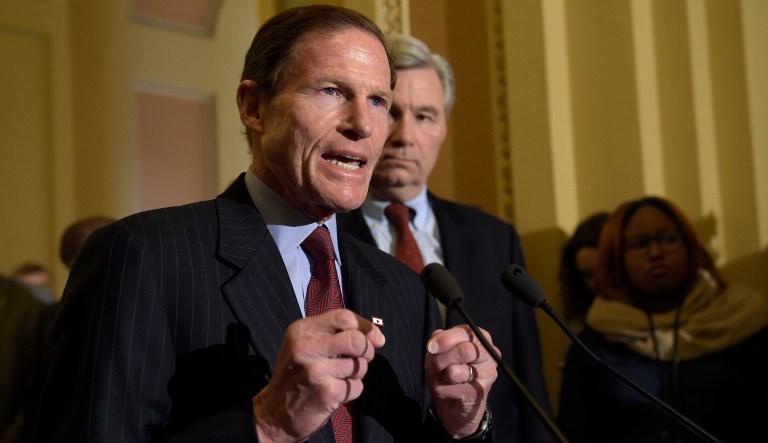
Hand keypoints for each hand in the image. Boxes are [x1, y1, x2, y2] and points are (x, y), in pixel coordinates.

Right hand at [252, 309, 385, 442]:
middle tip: (359, 359)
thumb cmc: (297, 375)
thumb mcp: (306, 344)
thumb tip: (378, 337)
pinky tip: (334, 393)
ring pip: (360, 365)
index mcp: (302, 330)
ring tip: (337, 378)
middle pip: (357, 340)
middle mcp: (306, 347)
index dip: (365, 327)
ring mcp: (316, 370)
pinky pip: (357, 386)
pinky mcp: (327, 392)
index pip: (344, 317)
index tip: (374, 338)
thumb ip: (337, 334)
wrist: (275, 413)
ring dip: (356, 374)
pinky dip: (351, 391)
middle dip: (366, 351)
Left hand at [424, 325, 497, 437]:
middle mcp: (489, 354)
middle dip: (441, 359)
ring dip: (440, 376)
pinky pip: (451, 389)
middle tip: (432, 367)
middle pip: (464, 351)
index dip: (445, 340)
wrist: (454, 404)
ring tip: (441, 378)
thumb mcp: (439, 352)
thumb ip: (438, 342)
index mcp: (480, 338)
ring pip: (455, 372)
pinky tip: (445, 391)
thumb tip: (434, 344)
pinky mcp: (480, 393)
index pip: (464, 333)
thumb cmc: (448, 372)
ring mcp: (488, 374)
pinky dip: (441, 390)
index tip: (430, 348)